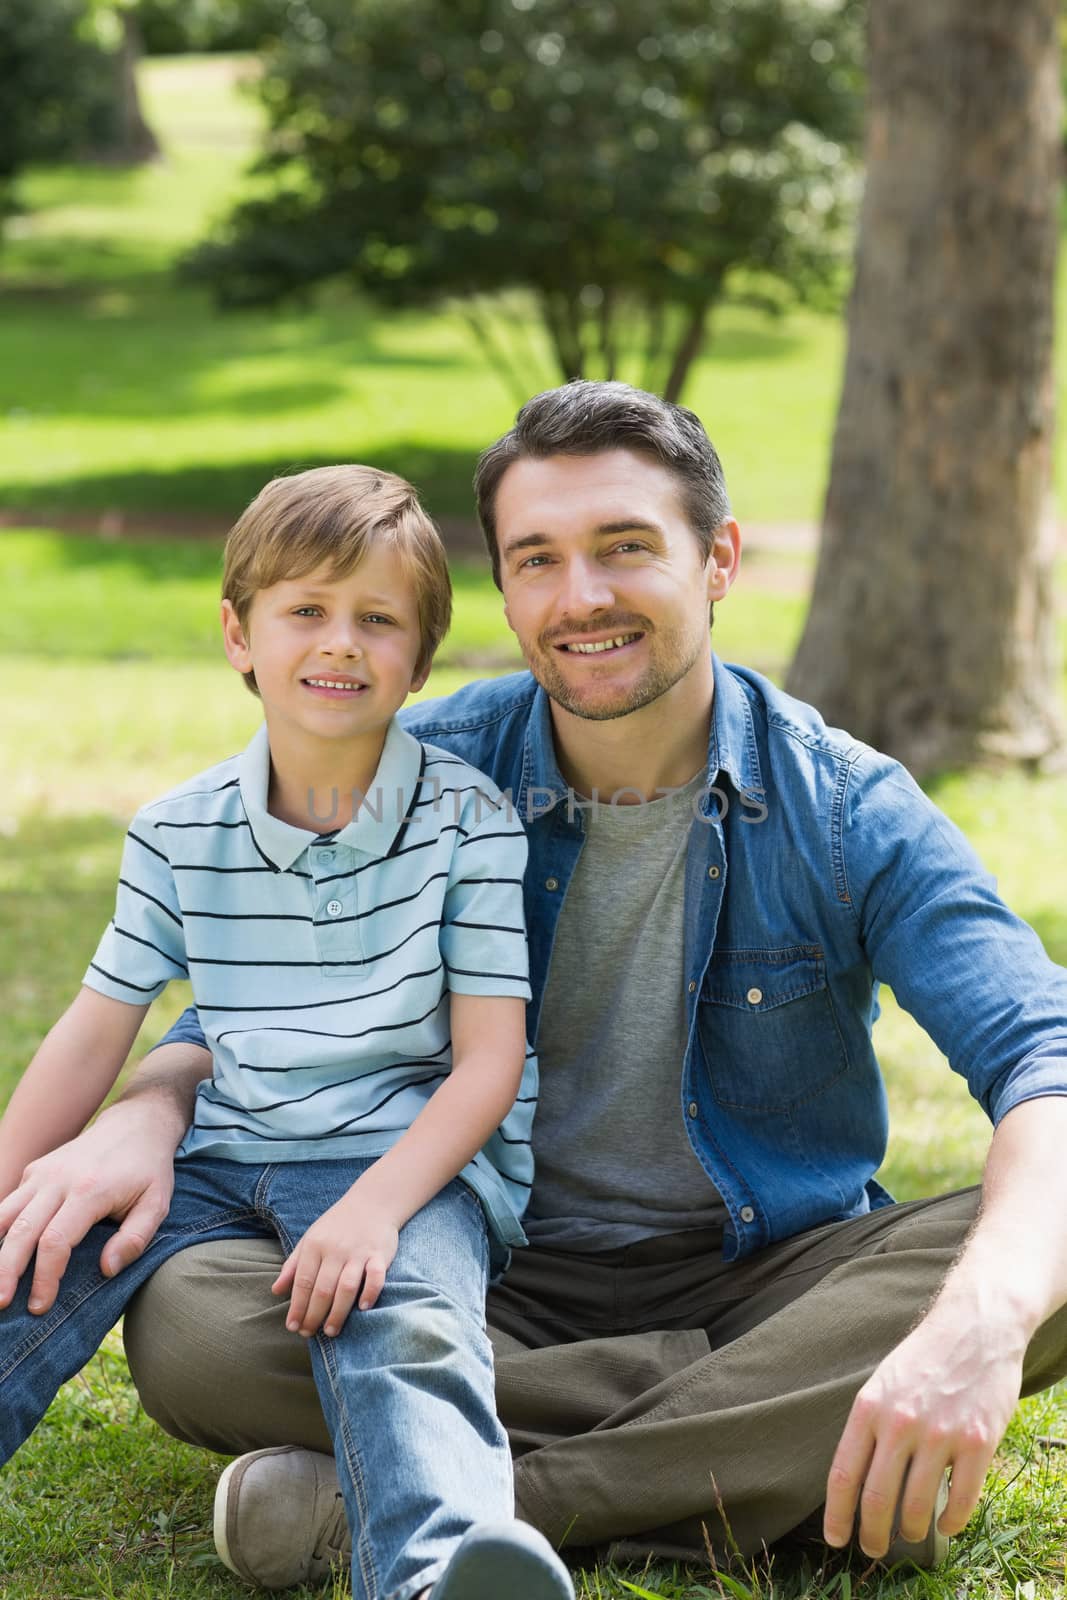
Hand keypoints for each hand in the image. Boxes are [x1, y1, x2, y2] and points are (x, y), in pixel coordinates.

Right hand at [0, 1096, 179, 1313]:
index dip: (45, 1278)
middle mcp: (58, 1180)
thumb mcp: (157, 1203)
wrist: (135, 1124)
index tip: (40, 1305)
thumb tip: (106, 1270)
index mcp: (89, 1190)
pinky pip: (8, 1204)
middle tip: (2, 1304)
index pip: (55, 1241)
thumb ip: (135, 1239)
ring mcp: (42, 1173)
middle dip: (6, 1272)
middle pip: (21, 1231)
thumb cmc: (147, 1169)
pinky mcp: (34, 1171)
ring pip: (4, 1215)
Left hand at [272, 1191, 399, 1337]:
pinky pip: (376, 1277)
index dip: (297, 1307)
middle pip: (323, 1289)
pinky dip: (370, 1293)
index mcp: (315, 1245)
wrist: (372, 1202)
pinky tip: (363, 1308)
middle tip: (309, 1333)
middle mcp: (335, 1249)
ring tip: (331, 1331)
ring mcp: (358, 1252)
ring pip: (346, 1287)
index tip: (292, 1326)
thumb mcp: (310, 1239)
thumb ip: (293, 1266)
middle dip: (314, 1315)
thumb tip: (275, 1291)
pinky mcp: (379, 1254)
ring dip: (338, 1312)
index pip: (303, 1282)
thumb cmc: (337, 1225)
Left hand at [823, 1302, 1024, 1556]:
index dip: (837, 1515)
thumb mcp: (882, 1384)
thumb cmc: (924, 1358)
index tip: (836, 1539)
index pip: (843, 1475)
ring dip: (911, 1531)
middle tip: (874, 1549)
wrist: (974, 1327)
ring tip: (910, 1533)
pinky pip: (961, 1501)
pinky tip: (945, 1524)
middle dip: (873, 1535)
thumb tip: (855, 1479)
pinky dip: (951, 1523)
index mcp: (869, 1408)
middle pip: (877, 1499)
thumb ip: (870, 1426)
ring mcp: (940, 1434)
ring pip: (917, 1507)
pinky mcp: (978, 1442)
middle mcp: (900, 1423)